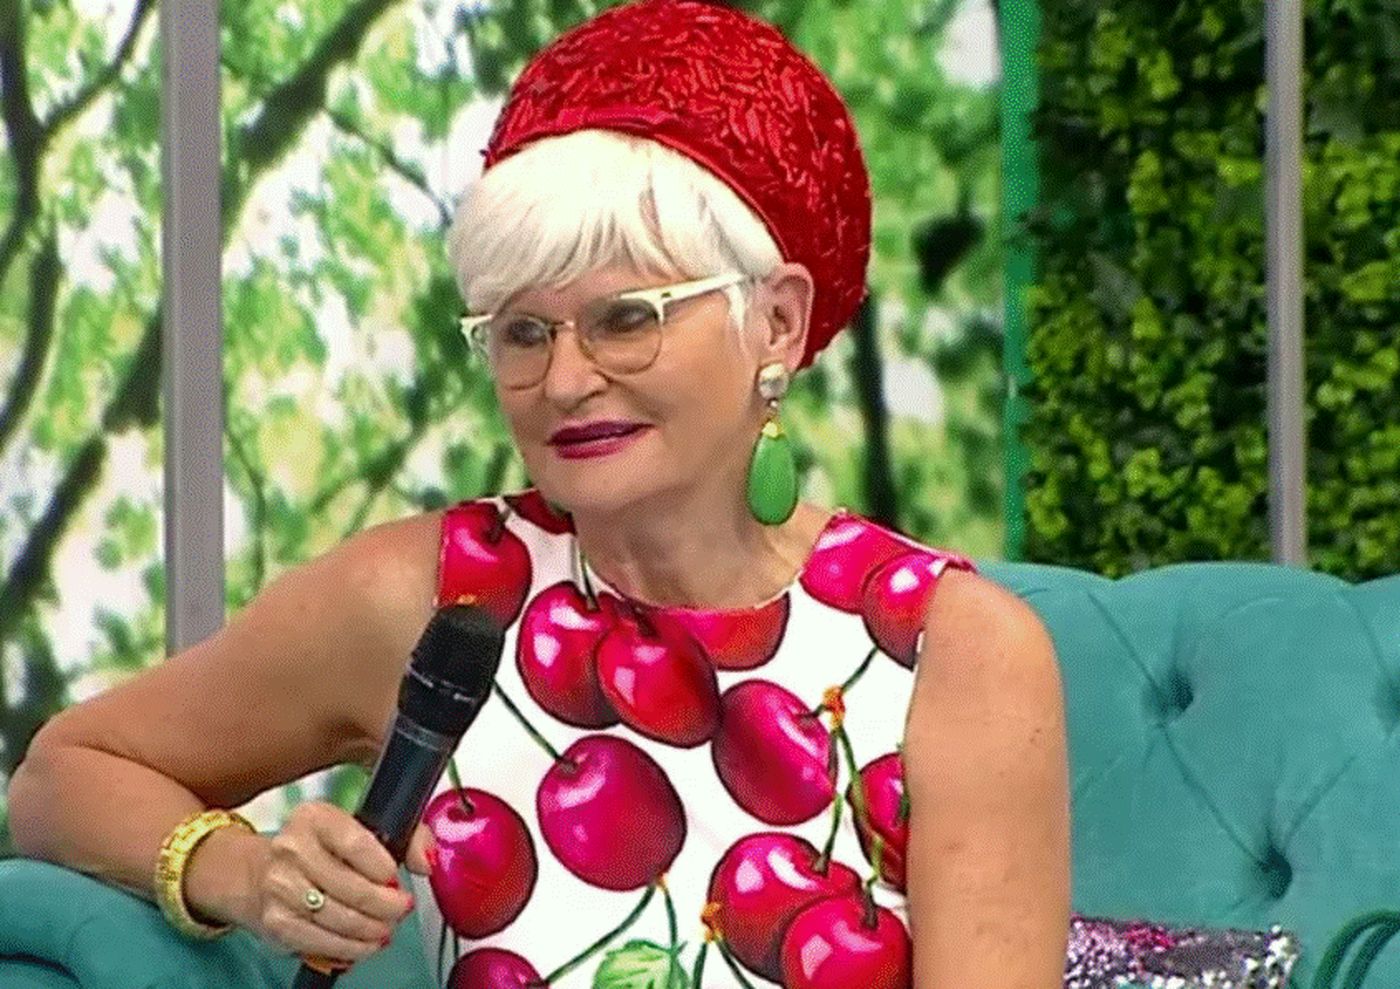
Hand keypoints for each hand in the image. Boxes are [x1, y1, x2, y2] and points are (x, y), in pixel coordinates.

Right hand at [241, 801, 433, 964]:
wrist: (262, 873)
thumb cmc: (321, 850)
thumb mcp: (361, 826)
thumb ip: (407, 836)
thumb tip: (426, 861)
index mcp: (315, 817)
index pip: (358, 845)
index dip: (385, 869)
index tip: (396, 880)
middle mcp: (291, 849)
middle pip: (353, 888)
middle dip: (387, 906)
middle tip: (401, 908)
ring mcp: (280, 887)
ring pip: (340, 919)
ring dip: (373, 930)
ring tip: (386, 927)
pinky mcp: (276, 922)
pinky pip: (323, 943)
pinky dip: (352, 948)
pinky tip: (366, 943)